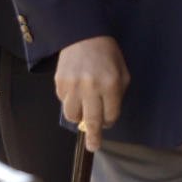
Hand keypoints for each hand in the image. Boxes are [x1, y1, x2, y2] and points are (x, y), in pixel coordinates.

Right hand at [55, 36, 129, 152]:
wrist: (83, 34)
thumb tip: (108, 116)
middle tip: (93, 147)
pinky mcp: (60, 82)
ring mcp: (73, 85)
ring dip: (79, 118)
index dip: (109, 121)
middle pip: (92, 121)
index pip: (110, 115)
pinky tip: (76, 90)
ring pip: (73, 115)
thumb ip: (118, 95)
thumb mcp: (122, 72)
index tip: (107, 123)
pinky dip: (69, 101)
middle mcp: (91, 87)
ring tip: (82, 112)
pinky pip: (63, 102)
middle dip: (93, 137)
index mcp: (111, 84)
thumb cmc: (106, 54)